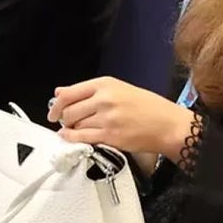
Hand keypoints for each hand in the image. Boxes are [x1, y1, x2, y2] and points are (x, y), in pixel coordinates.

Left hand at [48, 77, 191, 157]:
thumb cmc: (149, 107)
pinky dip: (72, 138)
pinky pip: (82, 137)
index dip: (57, 104)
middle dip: (64, 118)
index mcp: (106, 84)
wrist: (167, 124)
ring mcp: (106, 118)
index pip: (69, 92)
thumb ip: (90, 90)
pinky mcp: (109, 136)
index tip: (55, 110)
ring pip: (75, 124)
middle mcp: (104, 99)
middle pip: (69, 110)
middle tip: (67, 122)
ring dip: (71, 128)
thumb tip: (61, 92)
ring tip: (77, 129)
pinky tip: (71, 137)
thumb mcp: (120, 89)